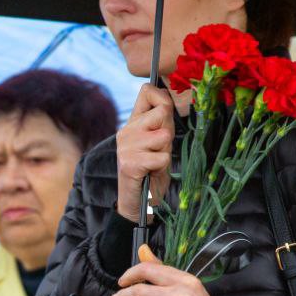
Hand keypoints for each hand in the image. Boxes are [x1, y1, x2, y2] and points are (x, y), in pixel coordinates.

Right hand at [116, 84, 188, 221]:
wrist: (137, 204)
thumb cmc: (150, 172)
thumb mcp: (158, 143)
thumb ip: (161, 123)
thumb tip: (168, 98)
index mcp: (133, 123)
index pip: (147, 91)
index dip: (163, 98)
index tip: (165, 116)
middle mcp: (126, 131)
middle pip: (162, 112)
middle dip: (169, 131)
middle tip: (160, 149)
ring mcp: (126, 147)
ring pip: (164, 136)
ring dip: (165, 152)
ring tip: (155, 162)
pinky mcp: (129, 164)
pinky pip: (161, 157)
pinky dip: (162, 167)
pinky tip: (151, 173)